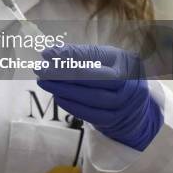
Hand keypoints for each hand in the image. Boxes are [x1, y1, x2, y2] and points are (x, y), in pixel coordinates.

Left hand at [35, 44, 163, 151]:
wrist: (132, 105)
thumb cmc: (111, 74)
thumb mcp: (101, 59)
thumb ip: (77, 54)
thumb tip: (49, 53)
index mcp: (126, 62)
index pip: (95, 58)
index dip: (69, 56)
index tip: (46, 54)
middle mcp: (129, 84)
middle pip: (93, 79)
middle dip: (63, 74)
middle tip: (40, 70)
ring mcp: (124, 105)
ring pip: (91, 98)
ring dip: (63, 90)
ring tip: (44, 82)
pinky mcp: (114, 120)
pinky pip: (90, 115)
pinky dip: (71, 105)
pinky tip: (57, 96)